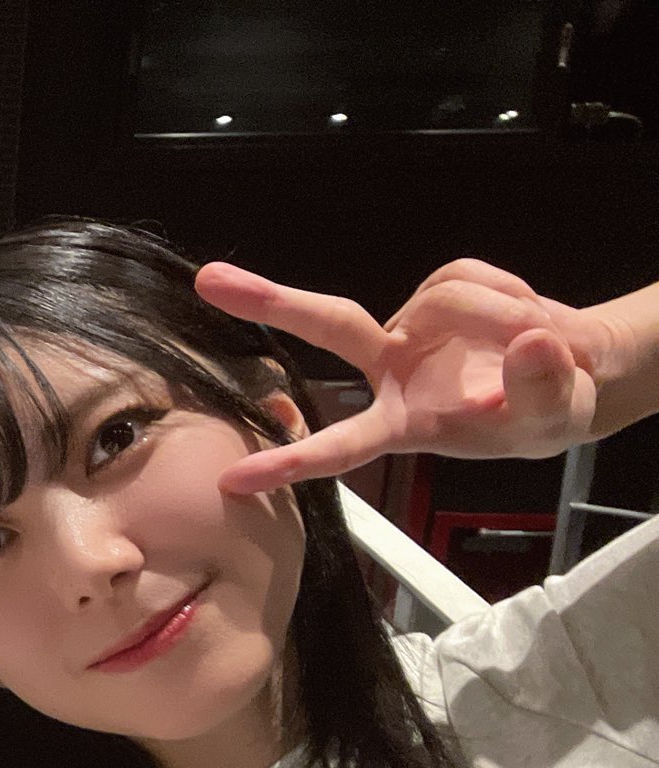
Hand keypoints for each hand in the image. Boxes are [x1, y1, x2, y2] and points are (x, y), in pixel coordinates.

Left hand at [197, 257, 609, 493]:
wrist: (571, 374)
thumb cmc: (540, 414)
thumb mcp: (551, 418)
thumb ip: (540, 389)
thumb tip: (529, 344)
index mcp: (401, 422)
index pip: (340, 446)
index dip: (290, 462)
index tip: (233, 480)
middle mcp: (391, 371)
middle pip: (329, 327)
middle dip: (270, 301)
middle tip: (208, 281)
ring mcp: (410, 327)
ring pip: (446, 296)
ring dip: (505, 314)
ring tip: (537, 346)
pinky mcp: (437, 291)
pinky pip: (471, 275)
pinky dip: (511, 294)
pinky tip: (526, 321)